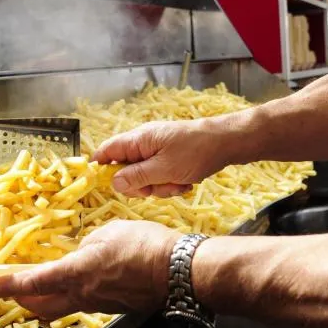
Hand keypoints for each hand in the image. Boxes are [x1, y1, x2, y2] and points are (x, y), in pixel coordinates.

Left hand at [0, 221, 181, 318]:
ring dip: (47, 297)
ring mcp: (98, 304)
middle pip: (41, 306)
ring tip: (43, 282)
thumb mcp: (108, 233)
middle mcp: (83, 295)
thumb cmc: (144, 245)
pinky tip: (83, 279)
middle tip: (12, 289)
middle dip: (22, 299)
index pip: (33, 283)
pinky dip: (73, 293)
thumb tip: (82, 253)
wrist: (178, 271)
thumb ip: (87, 245)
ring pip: (62, 306)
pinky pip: (84, 302)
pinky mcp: (113, 307)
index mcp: (76, 273)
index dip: (9, 286)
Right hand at [93, 118, 233, 197]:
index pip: (107, 151)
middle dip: (140, 185)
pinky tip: (185, 182)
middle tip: (155, 187)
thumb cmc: (195, 152)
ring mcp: (157, 152)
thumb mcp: (164, 169)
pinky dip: (170, 183)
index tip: (105, 186)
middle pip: (125, 170)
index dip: (101, 168)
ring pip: (145, 177)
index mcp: (138, 140)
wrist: (226, 143)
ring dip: (159, 186)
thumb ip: (136, 177)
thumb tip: (113, 182)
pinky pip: (160, 177)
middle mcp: (144, 144)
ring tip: (177, 183)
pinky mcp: (169, 159)